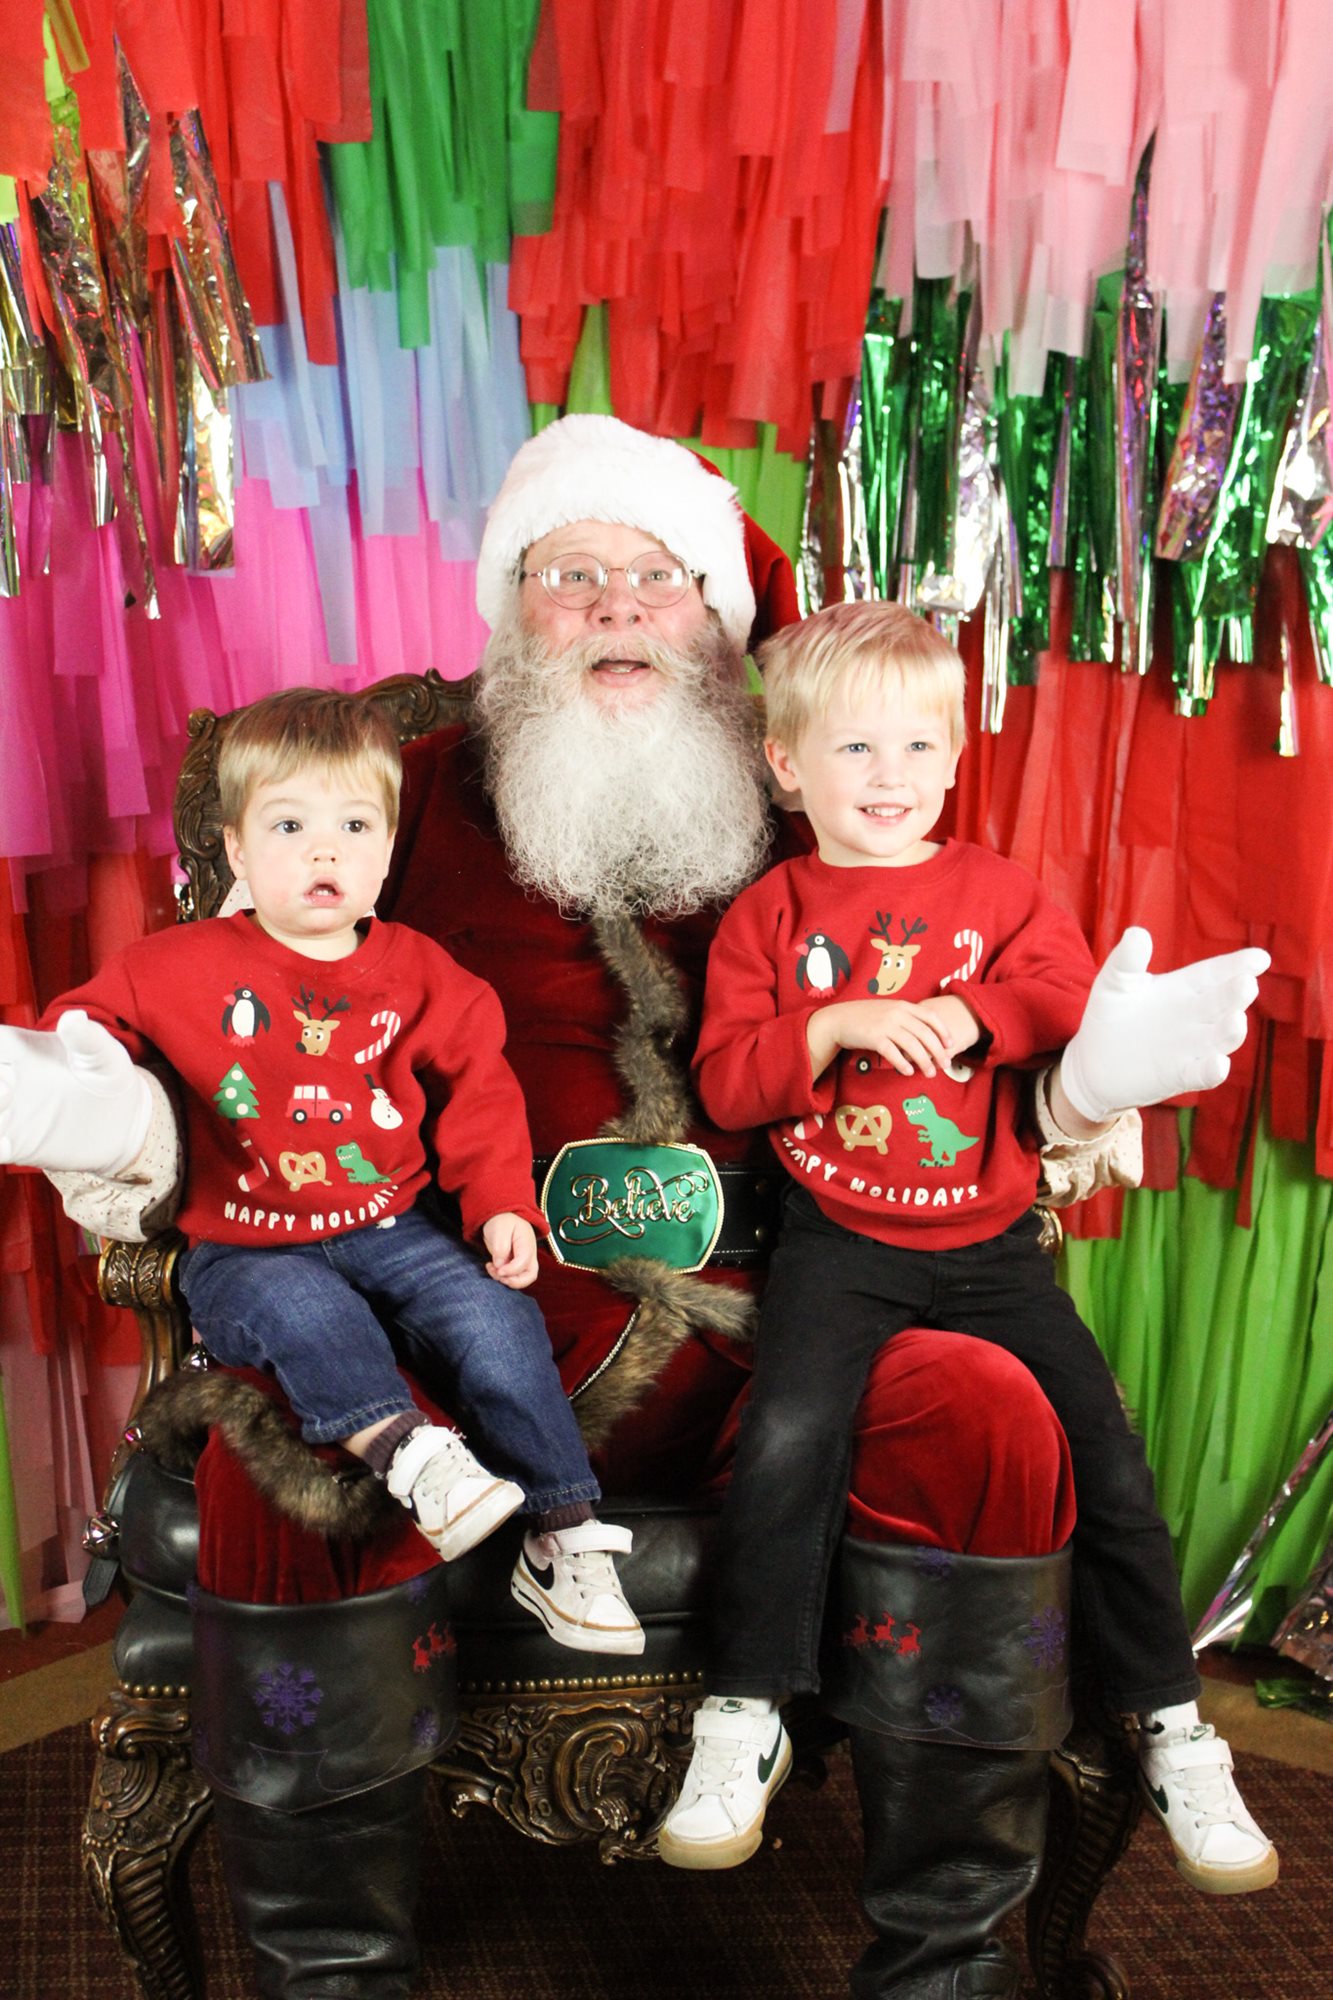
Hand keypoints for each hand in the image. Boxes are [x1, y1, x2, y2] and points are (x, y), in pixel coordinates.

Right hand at [0, 1011, 153, 1174]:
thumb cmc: (109, 1077)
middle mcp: (5, 1080)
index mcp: (17, 1049)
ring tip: (7, 1114)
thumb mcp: (104, 1054)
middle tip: (10, 1092)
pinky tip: (9, 1146)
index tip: (8, 1066)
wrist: (124, 1121)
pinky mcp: (15, 1144)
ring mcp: (7, 1113)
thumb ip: (87, 1037)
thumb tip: (74, 1017)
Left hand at [482, 1212, 539, 1287]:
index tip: (498, 1269)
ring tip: (491, 1269)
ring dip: (506, 1280)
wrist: (502, 1216)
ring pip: (522, 1279)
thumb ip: (500, 1248)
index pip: (523, 1263)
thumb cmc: (502, 1221)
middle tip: (499, 1276)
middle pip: (530, 1276)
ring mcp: (523, 1260)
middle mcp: (529, 1254)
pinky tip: (490, 1267)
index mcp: (527, 1244)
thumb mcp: (500, 1229)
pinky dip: (502, 1277)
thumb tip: (499, 1265)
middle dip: (515, 1282)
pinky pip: (512, 1276)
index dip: (511, 1271)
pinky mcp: (515, 1264)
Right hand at [808, 994, 979, 1080]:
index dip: (943, 1030)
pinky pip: (893, 1052)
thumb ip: (905, 1018)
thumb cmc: (864, 1018)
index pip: (930, 1016)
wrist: (838, 1019)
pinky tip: (909, 1072)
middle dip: (938, 1051)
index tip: (951, 1044)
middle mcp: (896, 1013)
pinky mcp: (873, 1037)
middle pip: (925, 1034)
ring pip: (912, 1045)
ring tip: (930, 1073)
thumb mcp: (888, 1011)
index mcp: (902, 1005)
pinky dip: (903, 1063)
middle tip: (945, 1065)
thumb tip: (925, 1034)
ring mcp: (885, 1025)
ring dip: (924, 1061)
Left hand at [1059, 928, 1269, 1124]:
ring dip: (1230, 1031)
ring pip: (1220, 1038)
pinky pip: (1201, 1073)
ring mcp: (1191, 1047)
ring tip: (1235, 1020)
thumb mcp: (1115, 983)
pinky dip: (1212, 1070)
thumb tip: (1137, 932)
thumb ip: (1127, 959)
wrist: (1092, 1064)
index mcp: (1184, 988)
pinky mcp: (1179, 1076)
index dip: (1238, 965)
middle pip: (1222, 1002)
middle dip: (1236, 994)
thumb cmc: (1109, 1016)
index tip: (1261, 959)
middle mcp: (1195, 1017)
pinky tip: (1218, 1064)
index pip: (1215, 973)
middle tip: (1246, 984)